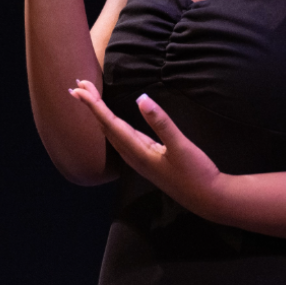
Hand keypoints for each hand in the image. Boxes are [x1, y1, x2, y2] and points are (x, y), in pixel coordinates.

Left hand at [68, 80, 223, 217]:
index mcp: (138, 152)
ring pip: (112, 133)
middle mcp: (133, 156)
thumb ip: (161, 122)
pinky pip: (121, 139)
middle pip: (105, 127)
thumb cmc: (195, 173)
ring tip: (89, 98)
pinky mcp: (147, 160)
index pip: (109, 123)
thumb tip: (141, 98)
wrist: (207, 199)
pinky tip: (112, 121)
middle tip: (78, 85)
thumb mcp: (181, 146)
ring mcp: (139, 159)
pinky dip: (112, 124)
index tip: (79, 89)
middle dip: (91, 106)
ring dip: (99, 114)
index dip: (93, 105)